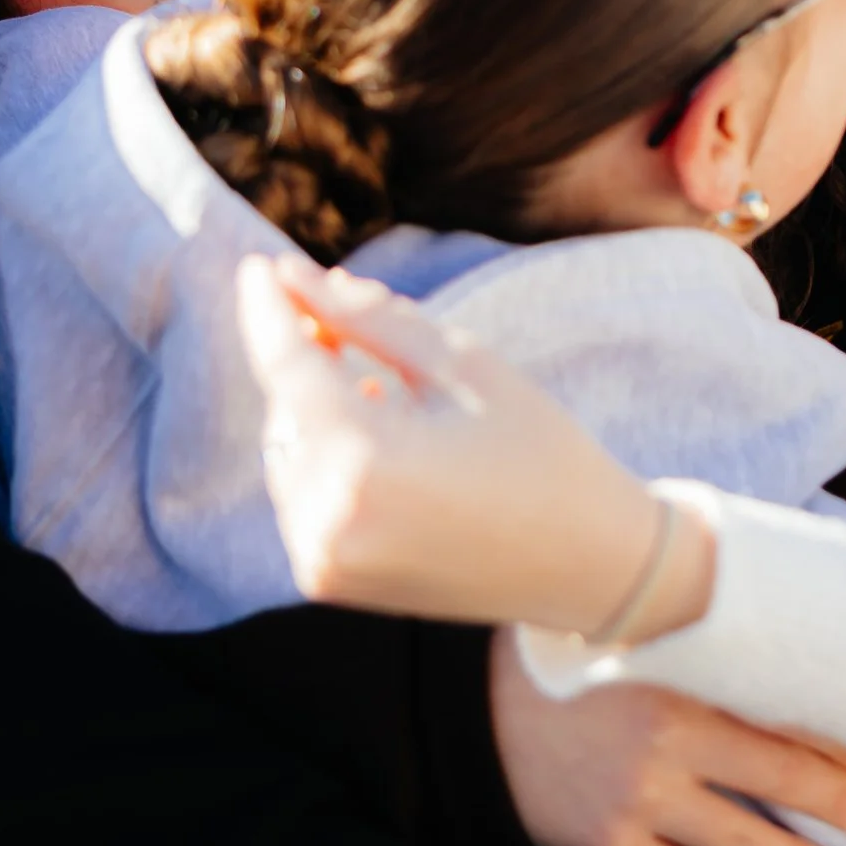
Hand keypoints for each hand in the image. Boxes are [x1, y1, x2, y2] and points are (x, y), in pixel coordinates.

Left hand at [237, 256, 706, 633]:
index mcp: (366, 462)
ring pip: (288, 450)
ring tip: (395, 400)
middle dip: (311, 360)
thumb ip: (370, 318)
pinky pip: (301, 495)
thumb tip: (297, 277)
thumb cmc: (538, 451)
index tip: (258, 264)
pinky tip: (391, 448)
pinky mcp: (328, 580)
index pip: (287, 367)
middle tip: (358, 326)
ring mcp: (323, 559)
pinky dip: (328, 460)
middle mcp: (328, 521)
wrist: (587, 564)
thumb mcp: (463, 365)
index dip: (269, 309)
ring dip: (321, 412)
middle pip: (285, 408)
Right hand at [489, 636, 845, 845]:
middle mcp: (663, 742)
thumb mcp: (642, 627)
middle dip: (837, 801)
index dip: (840, 736)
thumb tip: (790, 624)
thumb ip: (707, 632)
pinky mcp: (603, 845)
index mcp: (680, 675)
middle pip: (779, 780)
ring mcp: (633, 801)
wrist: (477, 703)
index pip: (785, 712)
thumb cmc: (576, 652)